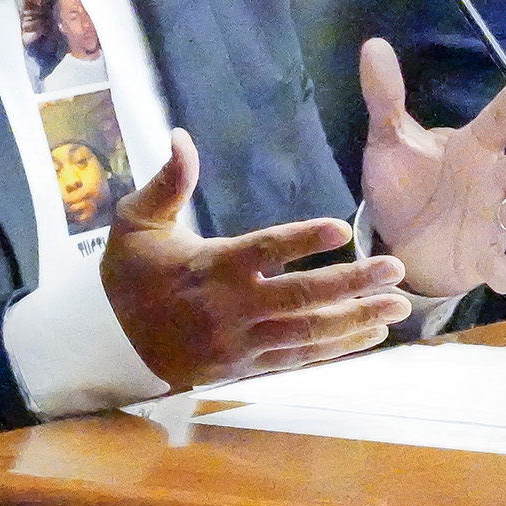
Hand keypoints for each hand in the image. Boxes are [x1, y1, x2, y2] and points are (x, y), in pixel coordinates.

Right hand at [102, 128, 412, 389]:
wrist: (106, 344)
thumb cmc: (129, 274)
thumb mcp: (137, 221)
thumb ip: (168, 182)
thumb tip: (182, 137)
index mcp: (210, 266)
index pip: (264, 250)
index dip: (304, 240)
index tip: (344, 228)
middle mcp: (231, 307)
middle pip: (301, 296)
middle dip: (354, 283)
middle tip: (395, 269)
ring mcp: (241, 343)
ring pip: (309, 333)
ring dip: (357, 319)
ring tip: (398, 306)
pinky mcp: (246, 368)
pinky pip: (299, 358)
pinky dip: (337, 349)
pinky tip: (370, 336)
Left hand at [358, 37, 505, 296]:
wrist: (401, 238)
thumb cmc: (406, 183)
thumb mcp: (389, 141)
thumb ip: (385, 97)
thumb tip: (373, 44)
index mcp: (474, 149)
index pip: (499, 120)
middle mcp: (494, 182)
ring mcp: (494, 221)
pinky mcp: (484, 257)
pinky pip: (498, 265)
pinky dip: (501, 271)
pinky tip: (501, 278)